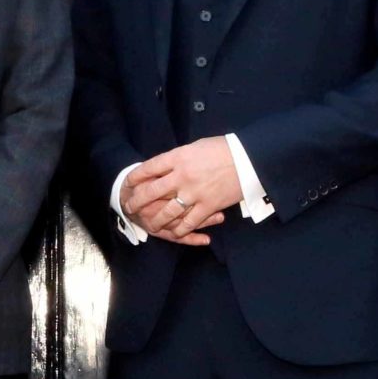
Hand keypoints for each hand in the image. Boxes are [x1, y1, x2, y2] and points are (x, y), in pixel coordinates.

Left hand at [122, 139, 242, 243]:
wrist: (249, 159)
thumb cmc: (223, 149)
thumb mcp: (196, 147)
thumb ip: (178, 159)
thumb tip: (163, 168)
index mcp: (178, 157)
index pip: (148, 168)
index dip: (135, 178)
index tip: (128, 184)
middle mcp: (182, 176)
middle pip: (151, 191)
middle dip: (137, 201)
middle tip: (130, 207)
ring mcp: (195, 193)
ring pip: (167, 212)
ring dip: (155, 219)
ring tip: (148, 223)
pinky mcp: (208, 206)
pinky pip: (189, 223)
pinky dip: (179, 229)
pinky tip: (174, 231)